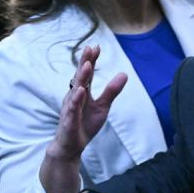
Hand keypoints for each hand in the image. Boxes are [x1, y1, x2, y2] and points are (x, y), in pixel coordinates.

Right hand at [40, 45, 126, 192]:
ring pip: (75, 90)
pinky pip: (72, 109)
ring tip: (87, 65)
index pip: (86, 74)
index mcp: (82, 92)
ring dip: (81, 78)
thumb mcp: (103, 107)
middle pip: (79, 77)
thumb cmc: (84, 124)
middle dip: (84, 62)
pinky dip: (76, 100)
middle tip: (90, 48)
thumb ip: (111, 91)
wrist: (70, 146)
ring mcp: (70, 108)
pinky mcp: (69, 121)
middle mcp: (74, 97)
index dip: (90, 60)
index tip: (96, 46)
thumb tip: (124, 74)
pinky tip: (81, 91)